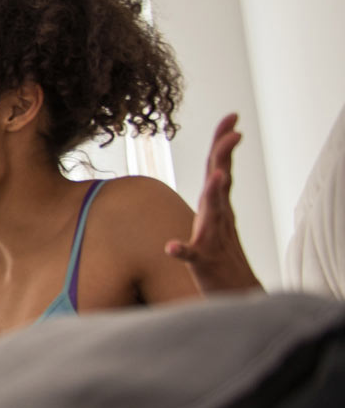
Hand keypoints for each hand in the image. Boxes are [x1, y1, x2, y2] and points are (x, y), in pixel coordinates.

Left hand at [166, 112, 261, 293]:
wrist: (232, 291)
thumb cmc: (218, 254)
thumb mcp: (212, 219)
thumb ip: (213, 195)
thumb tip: (217, 167)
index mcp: (217, 206)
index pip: (220, 168)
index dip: (224, 142)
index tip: (233, 116)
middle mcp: (218, 218)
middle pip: (221, 182)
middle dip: (225, 157)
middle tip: (234, 134)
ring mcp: (212, 239)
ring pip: (214, 215)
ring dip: (215, 195)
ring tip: (217, 176)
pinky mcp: (203, 263)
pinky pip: (192, 256)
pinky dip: (183, 250)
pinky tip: (172, 247)